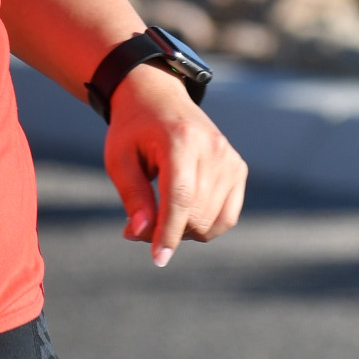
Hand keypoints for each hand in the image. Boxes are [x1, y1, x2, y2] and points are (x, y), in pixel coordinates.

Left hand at [105, 66, 247, 270]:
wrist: (159, 99)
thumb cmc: (134, 131)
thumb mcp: (119, 160)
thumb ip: (133, 197)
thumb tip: (141, 234)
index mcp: (181, 141)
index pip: (180, 198)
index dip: (168, 233)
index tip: (158, 259)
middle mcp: (213, 149)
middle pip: (195, 214)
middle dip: (166, 231)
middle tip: (139, 223)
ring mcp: (230, 159)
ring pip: (211, 222)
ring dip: (183, 230)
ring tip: (159, 212)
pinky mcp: (239, 169)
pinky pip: (227, 218)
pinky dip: (205, 225)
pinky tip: (183, 213)